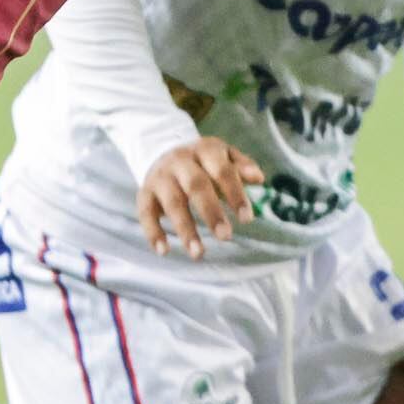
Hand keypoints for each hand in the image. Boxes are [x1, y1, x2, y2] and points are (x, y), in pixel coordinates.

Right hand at [138, 135, 262, 258]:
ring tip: (198, 253)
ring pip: (172, 202)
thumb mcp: (224, 156)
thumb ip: (242, 167)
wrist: (163, 151)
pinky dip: (153, 232)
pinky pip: (146, 213)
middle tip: (226, 237)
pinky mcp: (144, 192)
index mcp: (204, 150)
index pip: (222, 170)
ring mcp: (160, 176)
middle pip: (196, 185)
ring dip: (185, 229)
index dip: (235, 194)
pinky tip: (164, 251)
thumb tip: (259, 178)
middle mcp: (180, 161)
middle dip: (211, 212)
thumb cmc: (204, 162)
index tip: (247, 219)